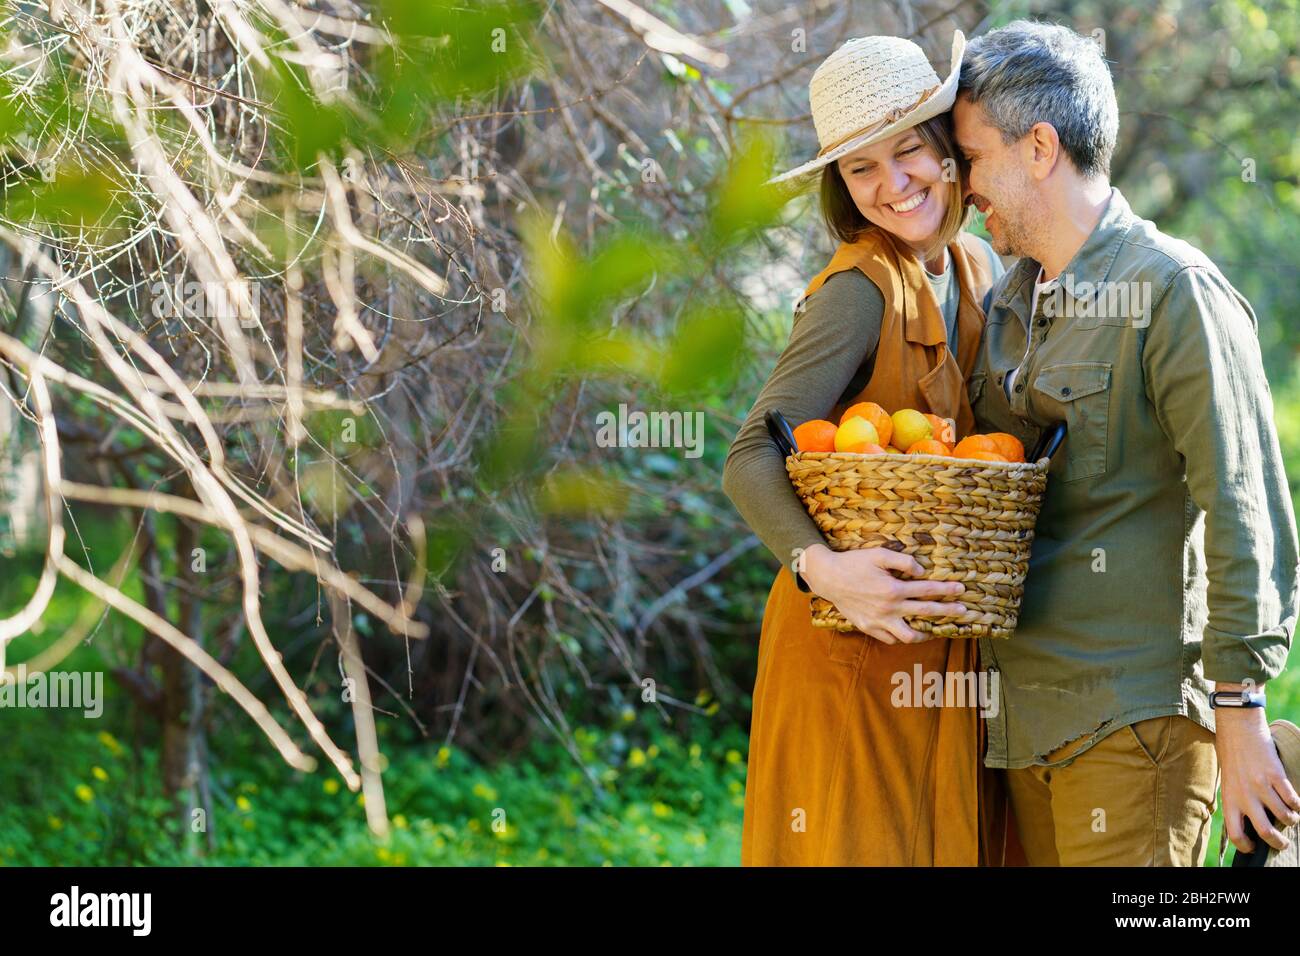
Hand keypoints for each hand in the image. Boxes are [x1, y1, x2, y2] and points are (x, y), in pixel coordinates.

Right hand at [800, 543, 965, 644]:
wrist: (828, 577)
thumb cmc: (854, 563)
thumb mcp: (878, 554)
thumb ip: (903, 561)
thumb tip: (921, 571)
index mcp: (894, 589)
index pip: (927, 590)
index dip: (947, 589)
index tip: (962, 589)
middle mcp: (889, 608)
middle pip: (925, 611)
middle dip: (947, 610)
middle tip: (964, 611)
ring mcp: (879, 621)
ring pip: (908, 635)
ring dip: (924, 633)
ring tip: (933, 630)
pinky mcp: (868, 627)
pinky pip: (889, 638)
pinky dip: (900, 637)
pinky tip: (906, 631)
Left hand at [1215, 704, 1299, 853]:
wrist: (1238, 729)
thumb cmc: (1231, 755)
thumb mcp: (1228, 781)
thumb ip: (1238, 800)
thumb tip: (1250, 822)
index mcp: (1229, 799)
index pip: (1235, 833)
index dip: (1245, 846)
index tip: (1253, 848)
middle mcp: (1244, 796)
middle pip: (1265, 832)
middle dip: (1277, 843)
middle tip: (1282, 844)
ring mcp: (1260, 786)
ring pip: (1284, 817)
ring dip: (1291, 820)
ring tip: (1291, 817)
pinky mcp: (1275, 775)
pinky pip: (1293, 799)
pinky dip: (1297, 804)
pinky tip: (1295, 802)